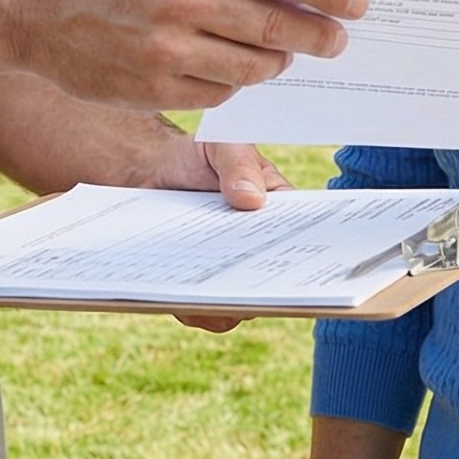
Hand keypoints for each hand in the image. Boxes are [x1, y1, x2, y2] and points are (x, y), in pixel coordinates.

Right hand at [5, 0, 366, 110]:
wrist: (24, 3)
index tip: (356, 1)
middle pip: (273, 26)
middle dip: (317, 35)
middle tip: (337, 39)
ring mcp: (162, 49)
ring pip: (251, 68)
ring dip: (277, 62)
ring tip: (283, 54)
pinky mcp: (149, 89)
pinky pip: (217, 94)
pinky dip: (234, 83)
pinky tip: (230, 68)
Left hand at [146, 136, 296, 332]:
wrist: (152, 172)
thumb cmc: (199, 157)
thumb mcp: (223, 145)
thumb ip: (238, 164)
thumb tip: (251, 200)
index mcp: (280, 215)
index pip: (305, 241)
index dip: (306, 256)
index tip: (297, 262)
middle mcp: (260, 252)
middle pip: (274, 283)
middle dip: (266, 289)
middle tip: (246, 281)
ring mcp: (229, 275)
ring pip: (239, 307)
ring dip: (225, 304)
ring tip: (207, 290)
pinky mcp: (198, 291)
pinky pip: (201, 312)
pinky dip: (191, 307)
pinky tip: (177, 294)